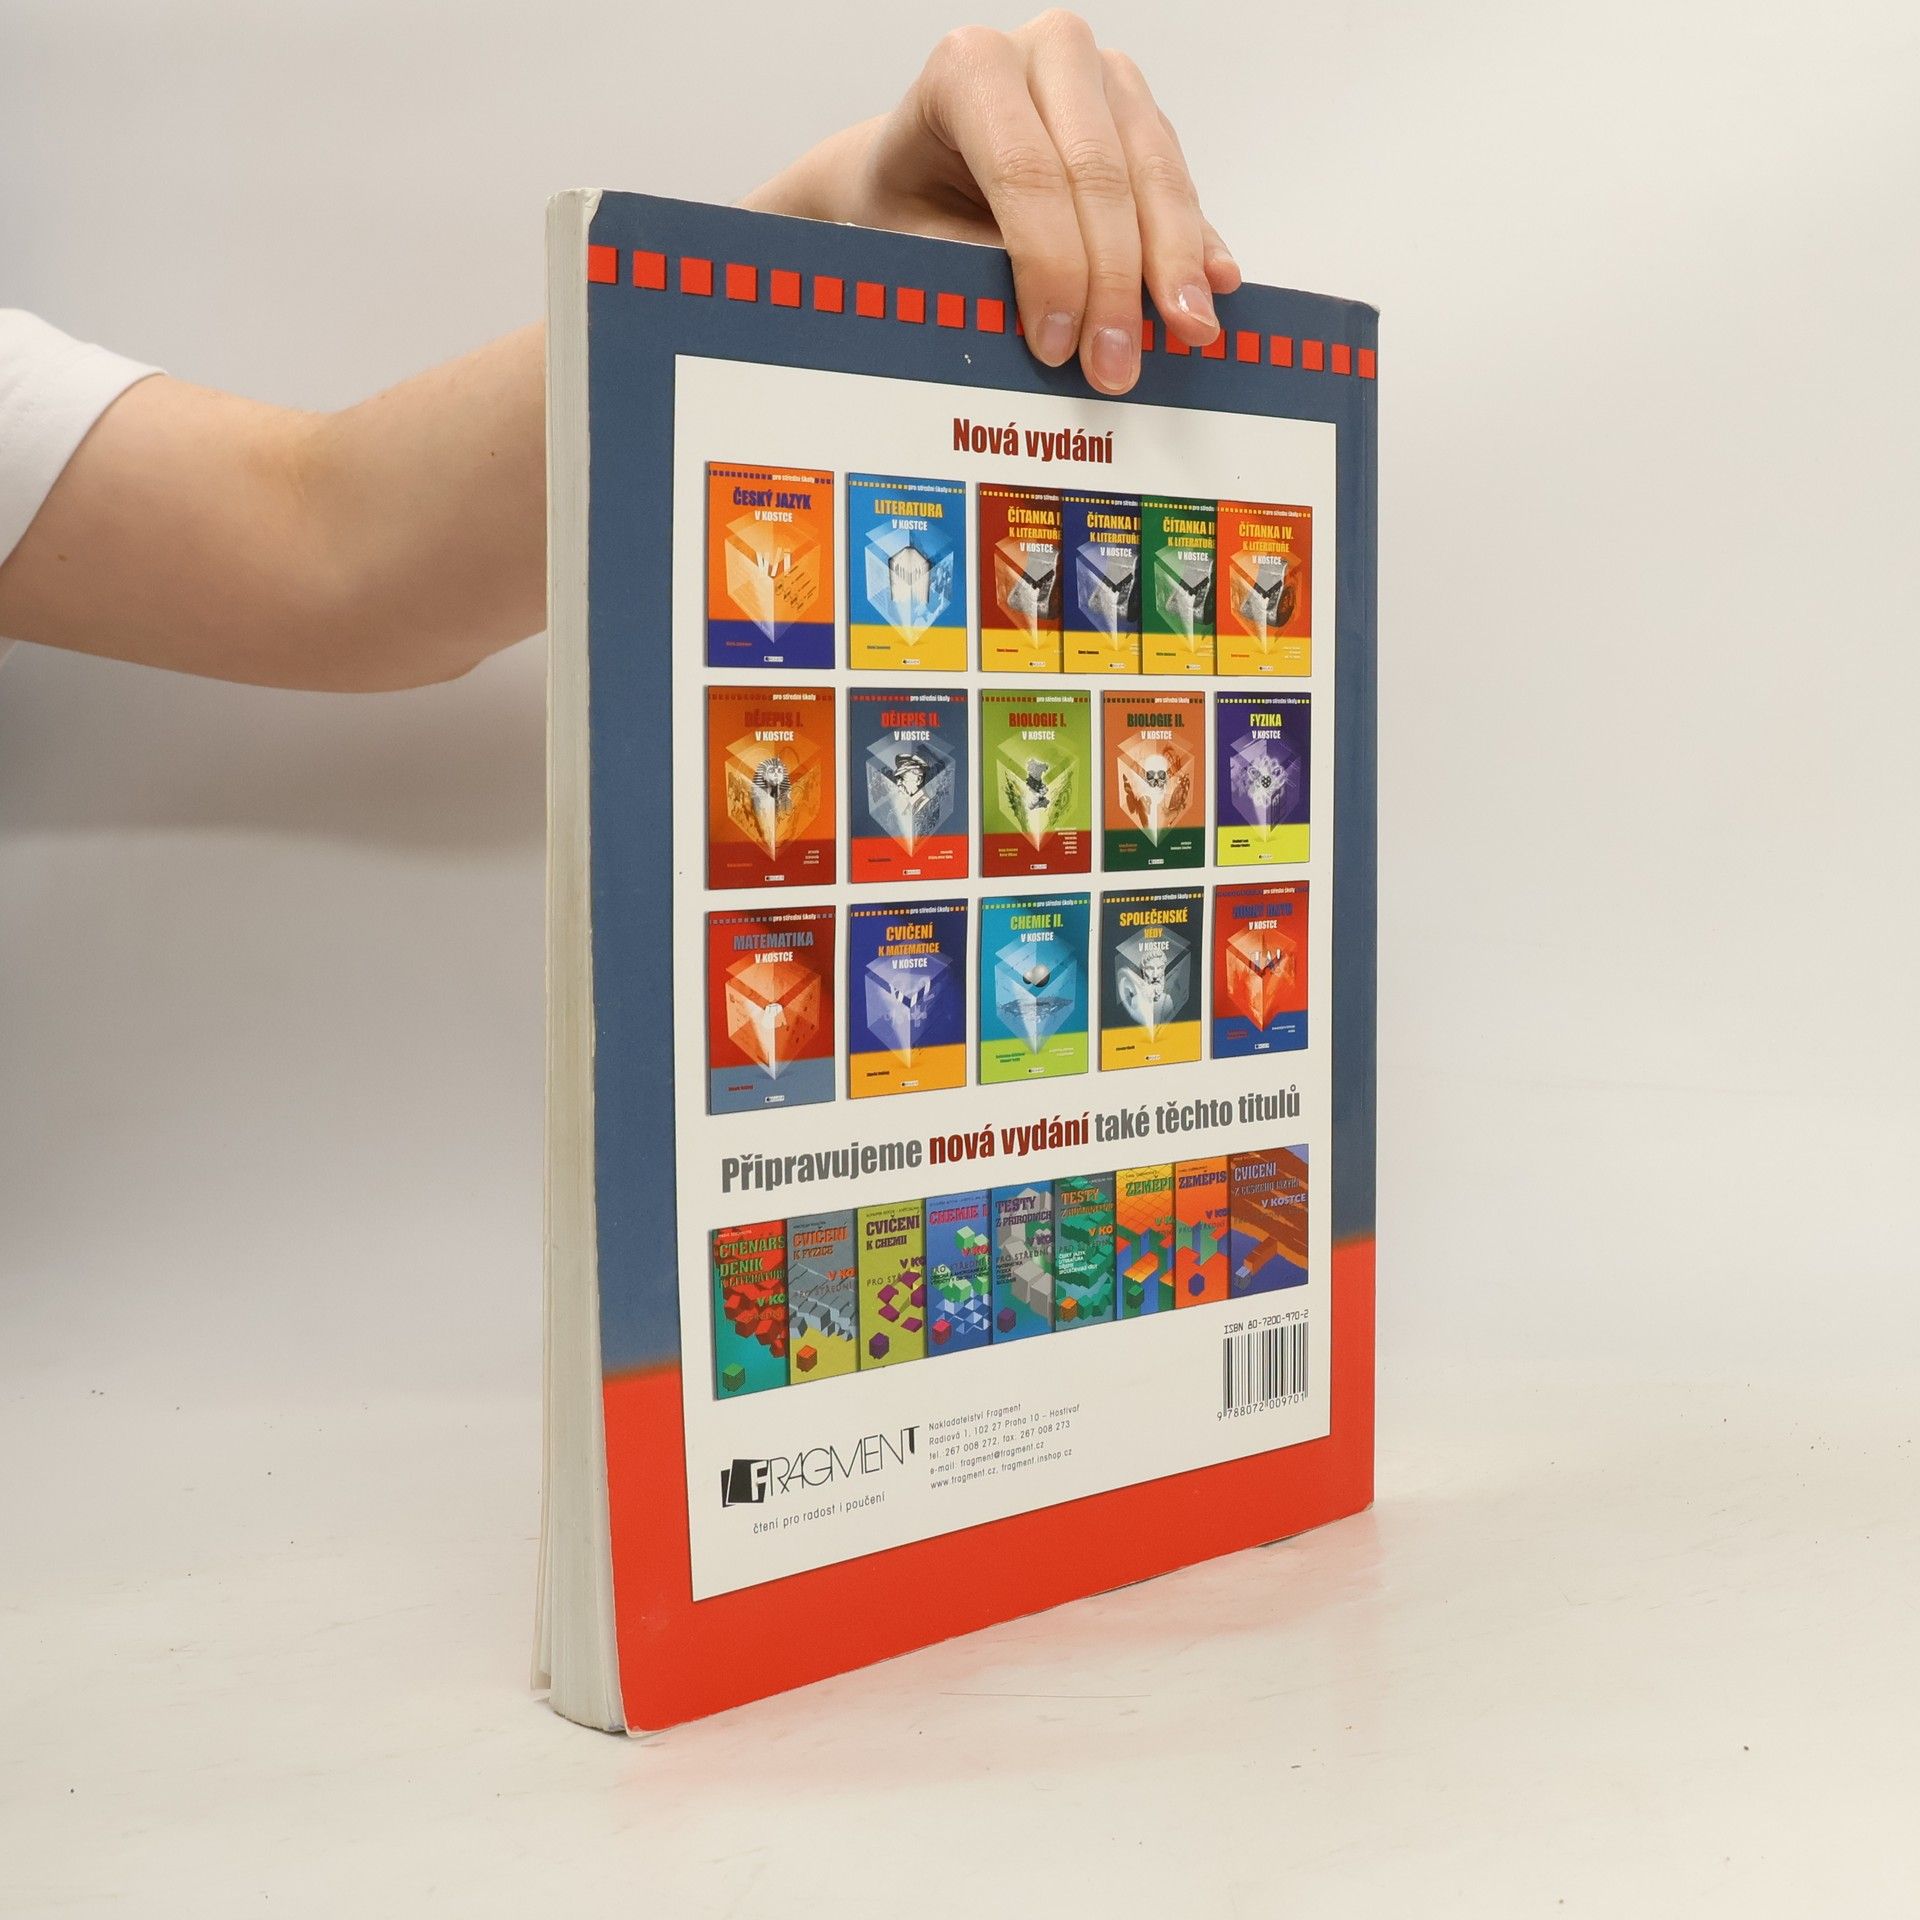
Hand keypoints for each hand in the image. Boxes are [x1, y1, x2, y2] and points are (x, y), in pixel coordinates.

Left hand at [742, 10, 1239, 395]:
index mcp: (971, 66)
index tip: (1057, 346)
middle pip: (1099, 173)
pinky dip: (1195, 241)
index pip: (1027, 172)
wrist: (913, 178)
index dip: (1051, 266)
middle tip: (1116, 365)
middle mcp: (1046, 52)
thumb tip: (1059, 335)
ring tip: (1183, 335)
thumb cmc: (908, 207)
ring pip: (1153, 172)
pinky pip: (1178, 181)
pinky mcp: (1142, 114)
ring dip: (1171, 264)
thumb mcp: (916, 246)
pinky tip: (1213, 286)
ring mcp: (1104, 78)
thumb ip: (982, 279)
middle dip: (1115, 282)